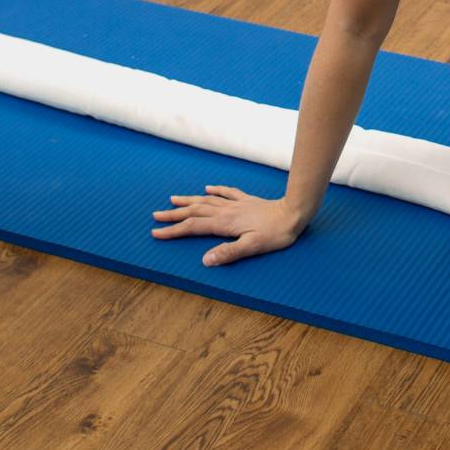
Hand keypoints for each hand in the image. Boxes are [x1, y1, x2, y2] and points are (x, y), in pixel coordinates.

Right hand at [150, 184, 305, 265]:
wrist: (294, 213)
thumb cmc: (276, 234)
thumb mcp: (252, 247)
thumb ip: (228, 253)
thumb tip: (205, 260)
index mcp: (225, 224)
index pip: (193, 227)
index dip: (174, 231)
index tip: (156, 233)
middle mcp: (227, 211)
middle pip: (195, 211)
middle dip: (174, 215)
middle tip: (155, 216)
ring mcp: (237, 204)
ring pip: (207, 201)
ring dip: (189, 201)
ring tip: (173, 200)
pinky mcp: (247, 200)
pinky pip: (227, 192)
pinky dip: (215, 191)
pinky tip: (207, 189)